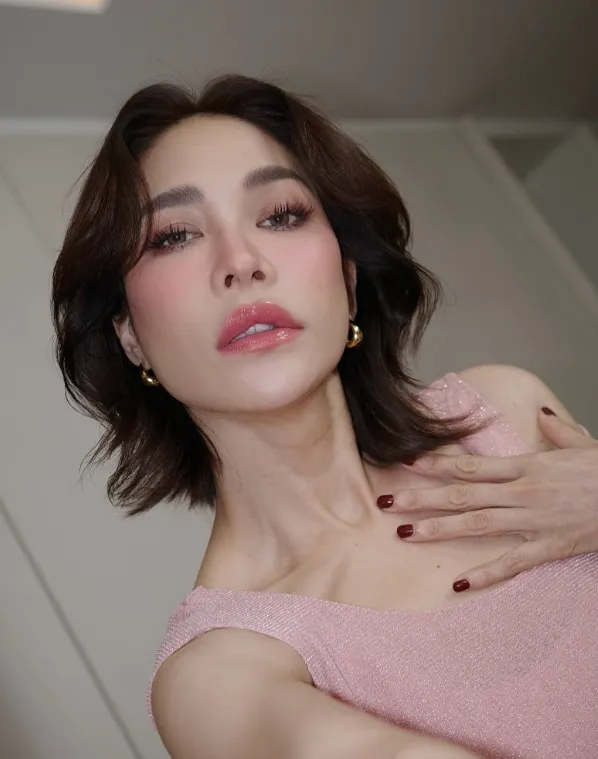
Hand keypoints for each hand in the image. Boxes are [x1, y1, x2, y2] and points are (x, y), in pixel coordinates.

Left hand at [379, 411, 597, 591]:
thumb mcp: (583, 444)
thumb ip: (557, 431)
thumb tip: (543, 414)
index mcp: (526, 466)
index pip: (469, 464)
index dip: (434, 463)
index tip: (405, 463)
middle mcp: (522, 491)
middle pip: (461, 493)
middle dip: (421, 498)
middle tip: (387, 503)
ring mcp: (533, 520)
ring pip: (476, 524)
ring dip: (438, 529)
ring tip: (405, 533)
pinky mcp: (550, 546)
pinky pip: (512, 563)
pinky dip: (486, 574)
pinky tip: (460, 583)